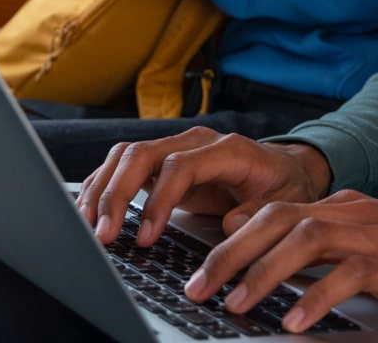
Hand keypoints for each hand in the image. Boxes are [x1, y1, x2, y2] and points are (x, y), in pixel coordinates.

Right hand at [77, 128, 330, 247]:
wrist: (285, 169)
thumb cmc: (283, 185)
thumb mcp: (286, 201)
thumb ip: (259, 212)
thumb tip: (230, 222)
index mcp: (226, 148)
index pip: (179, 166)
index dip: (158, 200)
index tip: (145, 236)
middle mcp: (195, 142)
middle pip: (143, 154)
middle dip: (117, 194)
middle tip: (104, 234)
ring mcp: (175, 148)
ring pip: (126, 156)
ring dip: (103, 189)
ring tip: (91, 227)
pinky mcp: (162, 162)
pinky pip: (124, 166)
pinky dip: (103, 187)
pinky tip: (92, 212)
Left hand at [193, 192, 377, 332]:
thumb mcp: (367, 251)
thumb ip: (321, 250)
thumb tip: (264, 258)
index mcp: (343, 209)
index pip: (271, 211)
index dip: (228, 236)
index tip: (196, 266)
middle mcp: (354, 213)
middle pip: (276, 218)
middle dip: (229, 252)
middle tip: (196, 287)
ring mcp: (376, 235)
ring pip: (305, 238)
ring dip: (262, 271)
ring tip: (234, 303)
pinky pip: (348, 276)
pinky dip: (316, 297)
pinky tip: (294, 323)